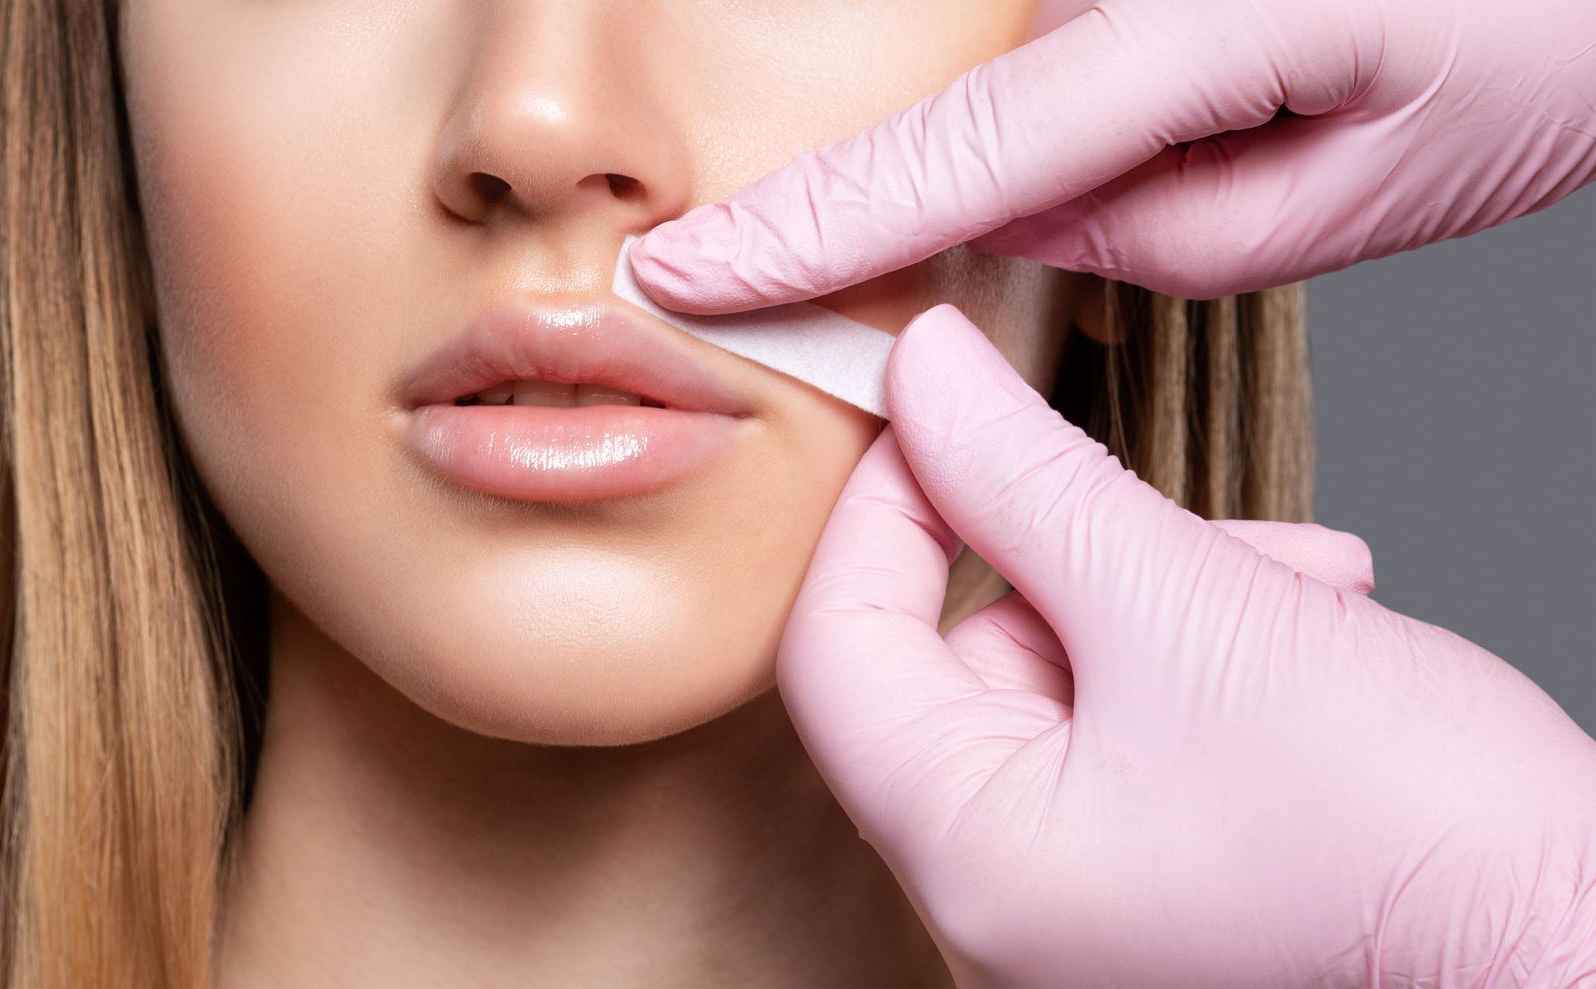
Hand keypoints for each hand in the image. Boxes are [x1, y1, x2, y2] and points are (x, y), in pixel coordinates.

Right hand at [627, 0, 1595, 304]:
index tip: (687, 272)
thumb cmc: (1544, 35)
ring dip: (1050, 157)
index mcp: (1194, 22)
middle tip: (1076, 229)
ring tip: (1241, 141)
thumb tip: (1026, 237)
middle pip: (974, 119)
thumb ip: (1164, 240)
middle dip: (963, 214)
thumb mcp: (1371, 192)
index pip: (953, 152)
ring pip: (1018, 85)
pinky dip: (1068, 115)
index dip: (808, 230)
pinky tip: (1204, 115)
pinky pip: (1057, 47)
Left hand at [779, 304, 1595, 983]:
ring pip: (1063, 662)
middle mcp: (1003, 887)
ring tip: (1298, 582)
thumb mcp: (1189, 605)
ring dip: (1169, 583)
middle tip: (1167, 506)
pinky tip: (1314, 615)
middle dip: (1072, 547)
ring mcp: (1082, 880)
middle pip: (957, 652)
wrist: (1581, 936)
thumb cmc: (1410, 824)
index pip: (839, 649)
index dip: (882, 507)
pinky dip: (1208, 638)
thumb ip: (1028, 477)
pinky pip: (1130, 707)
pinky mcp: (1158, 856)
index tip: (941, 401)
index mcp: (971, 853)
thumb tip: (927, 371)